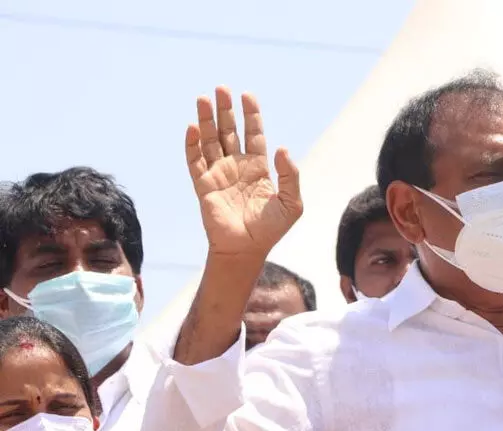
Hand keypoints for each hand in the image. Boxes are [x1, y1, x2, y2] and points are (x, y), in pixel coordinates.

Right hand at [185, 87, 301, 258]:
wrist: (247, 250)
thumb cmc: (271, 229)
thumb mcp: (292, 202)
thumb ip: (291, 175)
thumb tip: (282, 148)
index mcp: (258, 168)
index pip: (253, 135)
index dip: (250, 115)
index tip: (247, 95)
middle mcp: (237, 167)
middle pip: (229, 131)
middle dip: (225, 110)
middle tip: (221, 88)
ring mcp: (219, 174)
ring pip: (210, 141)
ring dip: (206, 120)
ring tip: (203, 98)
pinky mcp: (203, 185)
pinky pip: (195, 161)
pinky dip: (192, 144)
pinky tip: (192, 127)